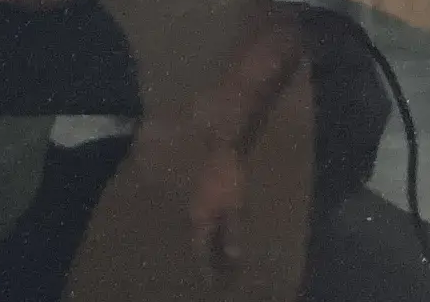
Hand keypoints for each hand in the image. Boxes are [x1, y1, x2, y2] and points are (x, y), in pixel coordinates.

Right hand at [190, 143, 248, 281]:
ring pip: (204, 228)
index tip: (209, 281)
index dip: (205, 266)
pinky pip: (208, 217)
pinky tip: (223, 229)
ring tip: (221, 253)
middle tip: (219, 270)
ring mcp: (198, 200)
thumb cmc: (229, 179)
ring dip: (212, 241)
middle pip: (200, 239)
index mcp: (199, 217)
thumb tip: (233, 255)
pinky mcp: (204, 193)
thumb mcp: (235, 208)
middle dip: (209, 255)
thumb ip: (233, 232)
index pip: (199, 248)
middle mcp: (194, 211)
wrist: (223, 148)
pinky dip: (215, 227)